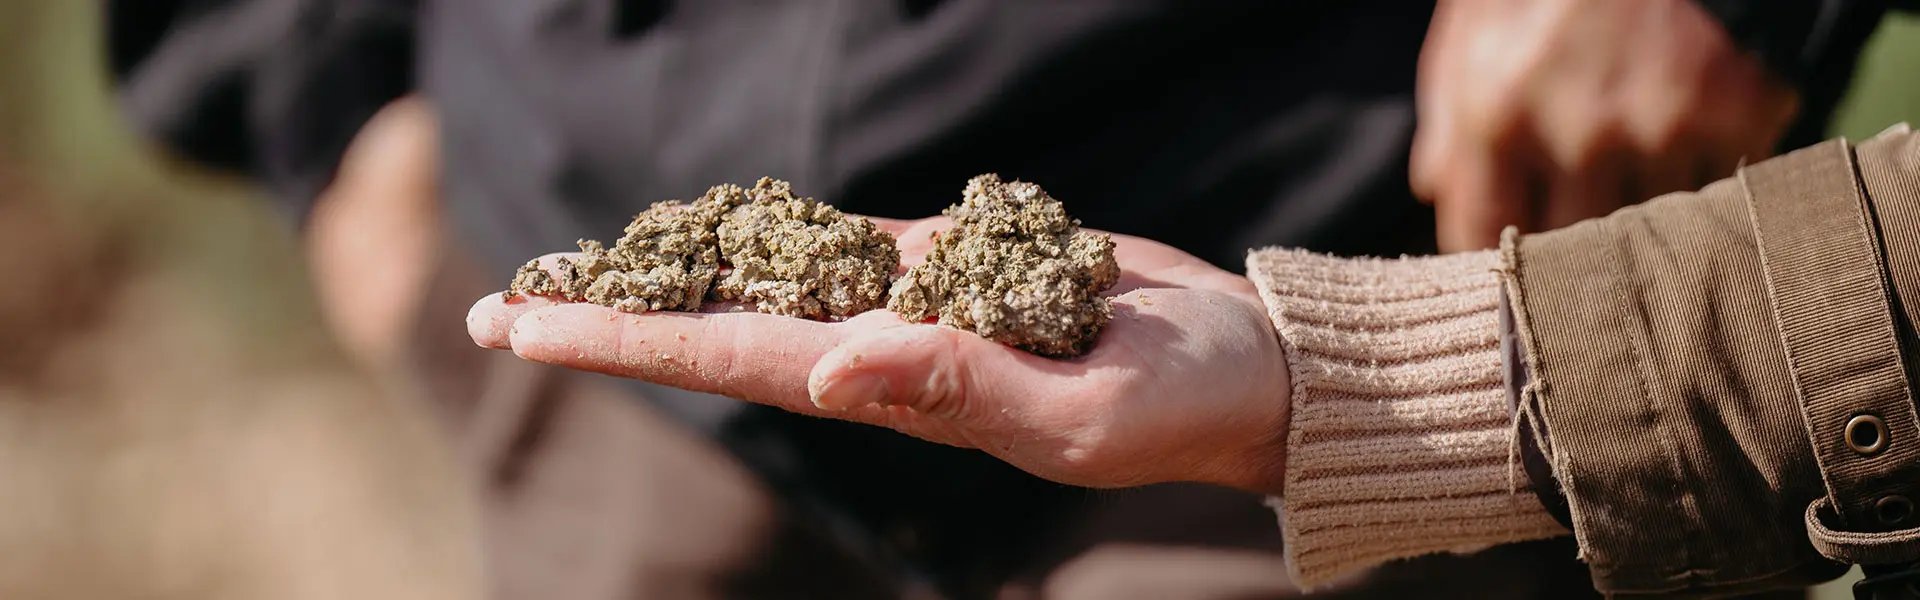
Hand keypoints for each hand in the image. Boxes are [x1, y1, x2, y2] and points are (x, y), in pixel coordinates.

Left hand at [468, 218, 1291, 494]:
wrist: (1241, 367)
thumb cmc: (1176, 403)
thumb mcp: (1077, 411)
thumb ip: (958, 388)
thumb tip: (830, 369)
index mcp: (897, 389)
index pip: (730, 361)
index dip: (624, 340)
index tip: (525, 323)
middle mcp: (882, 351)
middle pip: (719, 322)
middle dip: (612, 315)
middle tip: (501, 304)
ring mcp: (910, 304)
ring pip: (768, 276)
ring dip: (676, 272)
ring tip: (579, 264)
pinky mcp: (951, 263)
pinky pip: (844, 240)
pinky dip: (773, 229)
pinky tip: (710, 230)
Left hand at [1412, 0, 1799, 250]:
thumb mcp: (1467, 38)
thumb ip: (1446, 125)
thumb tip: (1435, 196)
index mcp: (1494, 117)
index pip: (1487, 240)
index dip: (1497, 268)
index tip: (1512, 279)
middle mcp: (1576, 134)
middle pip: (1571, 254)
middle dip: (1571, 260)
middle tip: (1580, 252)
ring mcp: (1660, 126)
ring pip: (1652, 233)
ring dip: (1648, 227)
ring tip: (1642, 199)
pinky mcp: (1735, 111)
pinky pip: (1722, 189)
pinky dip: (1709, 183)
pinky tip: (1696, 155)